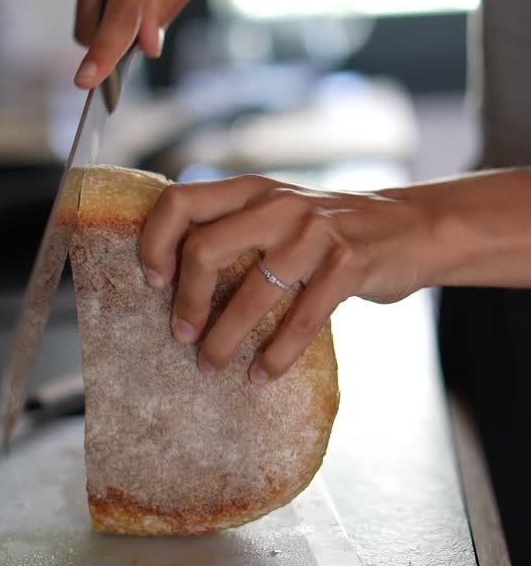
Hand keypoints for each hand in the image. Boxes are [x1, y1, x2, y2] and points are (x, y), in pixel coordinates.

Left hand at [139, 175, 437, 381]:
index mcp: (252, 190)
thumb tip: (174, 271)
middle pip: (205, 248)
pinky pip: (301, 320)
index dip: (155, 242)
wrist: (413, 228)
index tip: (153, 282)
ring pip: (251, 294)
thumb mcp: (280, 212)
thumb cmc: (331, 230)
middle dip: (187, 301)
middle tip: (182, 336)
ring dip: (225, 340)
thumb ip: (237, 227)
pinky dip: (277, 355)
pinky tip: (262, 375)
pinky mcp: (348, 264)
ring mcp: (315, 232)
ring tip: (212, 367)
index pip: (180, 201)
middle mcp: (278, 204)